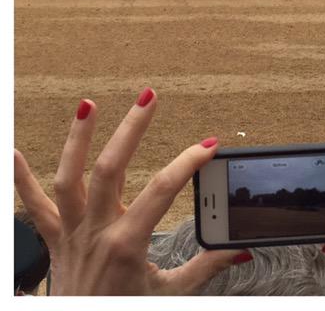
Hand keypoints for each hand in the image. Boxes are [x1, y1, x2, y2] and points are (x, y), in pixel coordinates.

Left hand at [13, 89, 237, 295]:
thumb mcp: (171, 294)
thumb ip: (206, 267)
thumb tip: (240, 251)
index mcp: (126, 245)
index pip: (162, 190)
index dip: (188, 163)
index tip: (210, 146)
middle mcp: (95, 233)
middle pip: (110, 170)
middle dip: (131, 128)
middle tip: (149, 96)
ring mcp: (71, 234)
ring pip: (68, 180)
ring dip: (77, 140)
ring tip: (88, 105)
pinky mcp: (53, 242)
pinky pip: (33, 209)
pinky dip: (21, 181)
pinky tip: (13, 153)